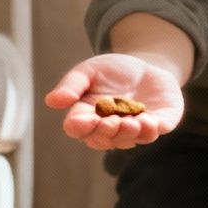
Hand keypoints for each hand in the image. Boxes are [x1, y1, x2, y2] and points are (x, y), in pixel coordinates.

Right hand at [44, 54, 183, 151]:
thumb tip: (51, 101)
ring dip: (128, 135)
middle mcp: (108, 129)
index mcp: (87, 115)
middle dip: (106, 133)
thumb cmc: (112, 70)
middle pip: (101, 139)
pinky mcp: (156, 126)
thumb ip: (72, 85)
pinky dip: (150, 131)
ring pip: (127, 141)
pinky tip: (149, 121)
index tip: (86, 120)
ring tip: (132, 124)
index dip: (80, 127)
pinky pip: (151, 135)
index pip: (77, 127)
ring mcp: (132, 131)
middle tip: (111, 123)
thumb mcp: (89, 70)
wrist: (146, 67)